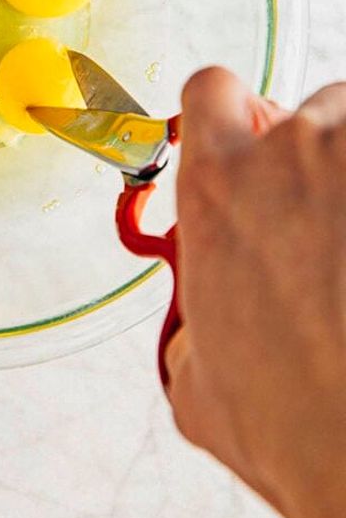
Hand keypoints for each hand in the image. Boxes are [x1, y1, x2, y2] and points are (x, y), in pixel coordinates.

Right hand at [168, 68, 345, 517]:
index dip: (229, 117)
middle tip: (326, 225)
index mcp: (215, 189)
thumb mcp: (195, 380)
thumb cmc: (295, 426)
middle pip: (302, 110)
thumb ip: (192, 324)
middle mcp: (287, 153)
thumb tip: (203, 333)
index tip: (249, 145)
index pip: (211, 91)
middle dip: (313, 157)